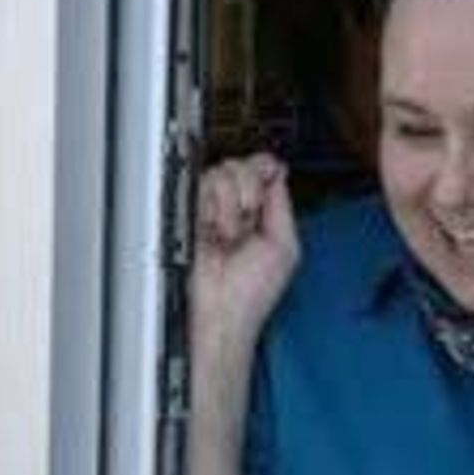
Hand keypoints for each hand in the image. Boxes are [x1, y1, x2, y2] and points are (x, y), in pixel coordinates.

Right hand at [186, 154, 299, 364]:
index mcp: (259, 215)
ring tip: (230, 235)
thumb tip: (276, 171)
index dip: (265, 169)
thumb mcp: (285, 245)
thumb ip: (282, 204)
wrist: (220, 309)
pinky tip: (217, 232)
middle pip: (241, 165)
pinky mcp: (189, 213)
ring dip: (232, 205)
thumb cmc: (252, 293)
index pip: (260, 170)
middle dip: (250, 190)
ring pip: (222, 173)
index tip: (269, 177)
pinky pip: (204, 186)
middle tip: (248, 219)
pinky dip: (217, 209)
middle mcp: (233, 210)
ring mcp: (210, 211)